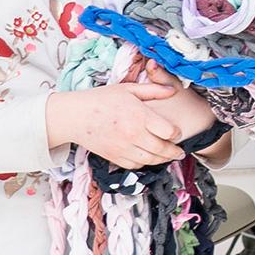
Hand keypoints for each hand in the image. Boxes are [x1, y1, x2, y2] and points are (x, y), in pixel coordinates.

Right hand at [48, 81, 186, 170]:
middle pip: (162, 149)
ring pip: (150, 160)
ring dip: (162, 160)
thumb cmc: (101, 99)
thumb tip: (173, 91)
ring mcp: (123, 148)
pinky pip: (134, 165)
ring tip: (168, 157)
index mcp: (139, 116)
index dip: (176, 134)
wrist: (74, 116)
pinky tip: (148, 158)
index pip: (168, 131)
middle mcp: (133, 134)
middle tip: (180, 153)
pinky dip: (144, 163)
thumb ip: (153, 90)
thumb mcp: (128, 89)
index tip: (177, 133)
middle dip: (174, 152)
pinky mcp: (113, 157)